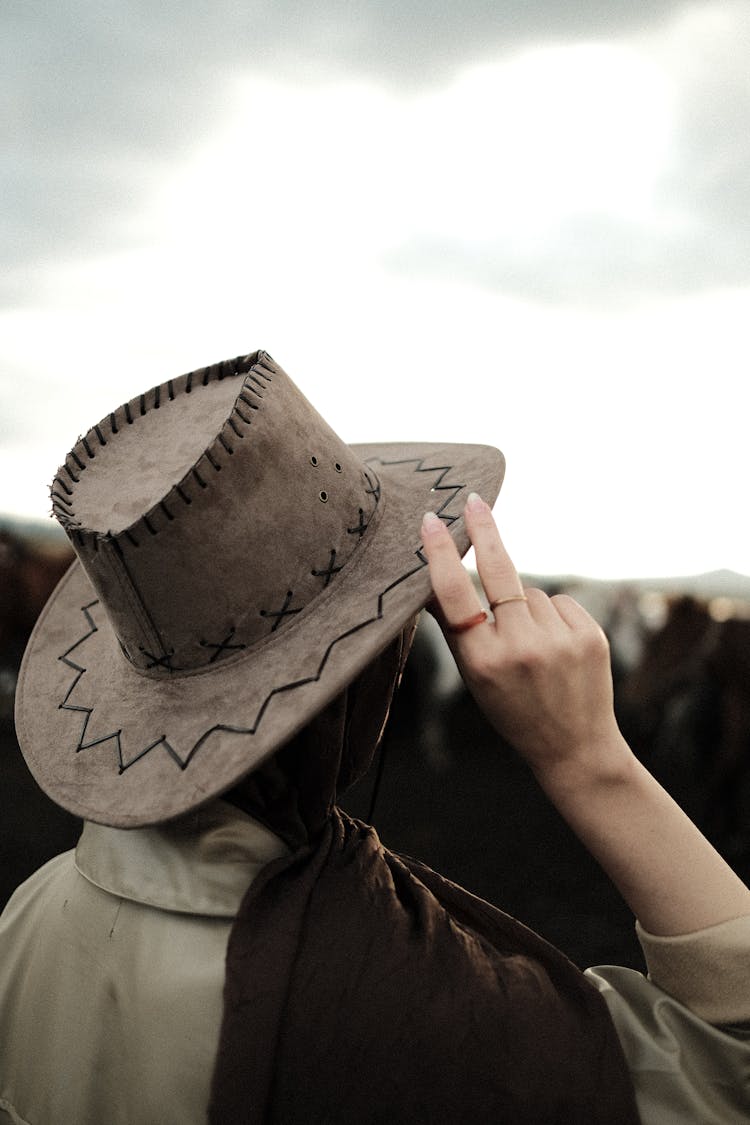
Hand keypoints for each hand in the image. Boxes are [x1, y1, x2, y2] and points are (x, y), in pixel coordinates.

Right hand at [421, 494, 749, 936]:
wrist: (574, 747)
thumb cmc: (513, 709)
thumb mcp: (474, 678)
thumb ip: (458, 629)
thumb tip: (435, 576)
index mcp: (483, 662)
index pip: (455, 597)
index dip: (441, 556)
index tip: (431, 523)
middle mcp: (521, 648)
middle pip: (500, 573)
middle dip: (485, 532)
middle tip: (474, 500)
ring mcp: (559, 640)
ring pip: (531, 592)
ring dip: (524, 605)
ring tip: (531, 645)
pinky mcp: (589, 634)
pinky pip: (559, 601)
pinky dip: (552, 614)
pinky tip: (554, 645)